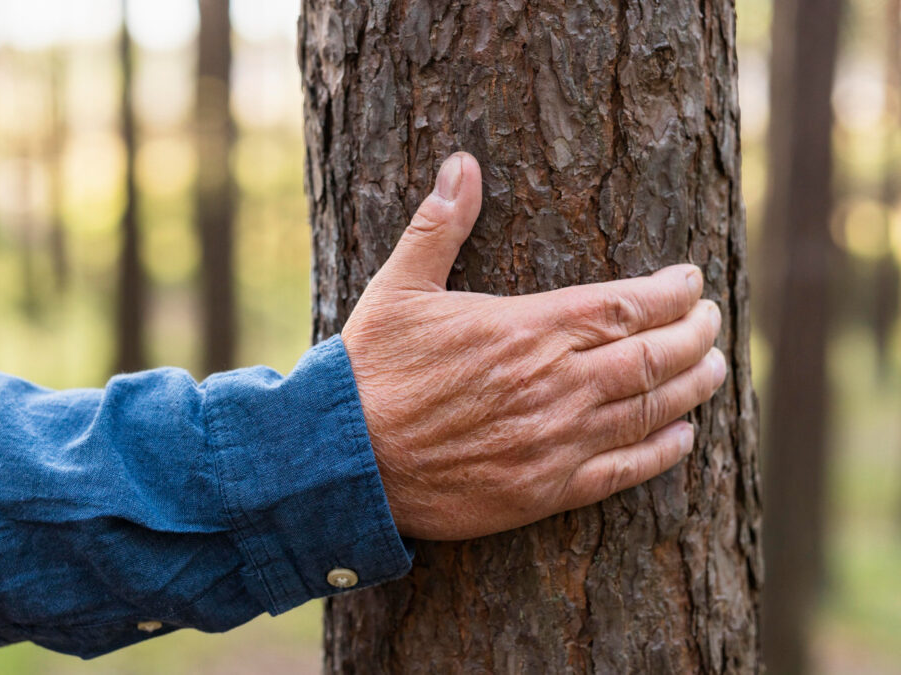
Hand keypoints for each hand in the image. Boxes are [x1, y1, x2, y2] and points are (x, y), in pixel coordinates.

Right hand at [341, 152, 724, 540]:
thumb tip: (460, 164)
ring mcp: (555, 441)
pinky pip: (623, 471)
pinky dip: (662, 452)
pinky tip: (681, 438)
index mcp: (528, 329)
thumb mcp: (399, 287)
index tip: (691, 283)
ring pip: (651, 411)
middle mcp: (556, 384)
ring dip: (693, 388)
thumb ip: (439, 227)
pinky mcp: (544, 491)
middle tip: (712, 323)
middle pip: (655, 356)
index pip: (628, 304)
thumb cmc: (372, 369)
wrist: (345, 460)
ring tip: (715, 370)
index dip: (672, 293)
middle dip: (696, 335)